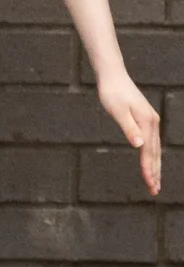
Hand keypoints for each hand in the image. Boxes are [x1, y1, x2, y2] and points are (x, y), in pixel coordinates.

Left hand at [97, 70, 161, 195]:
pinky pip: (152, 142)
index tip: (150, 184)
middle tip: (155, 190)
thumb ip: (128, 128)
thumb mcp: (117, 110)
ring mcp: (151, 121)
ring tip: (154, 182)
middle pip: (155, 152)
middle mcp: (152, 123)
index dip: (148, 168)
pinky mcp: (146, 119)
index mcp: (146, 122)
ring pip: (155, 148)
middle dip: (155, 172)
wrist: (113, 76)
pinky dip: (152, 154)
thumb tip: (139, 145)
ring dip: (155, 165)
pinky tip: (150, 162)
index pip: (148, 151)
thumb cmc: (112, 92)